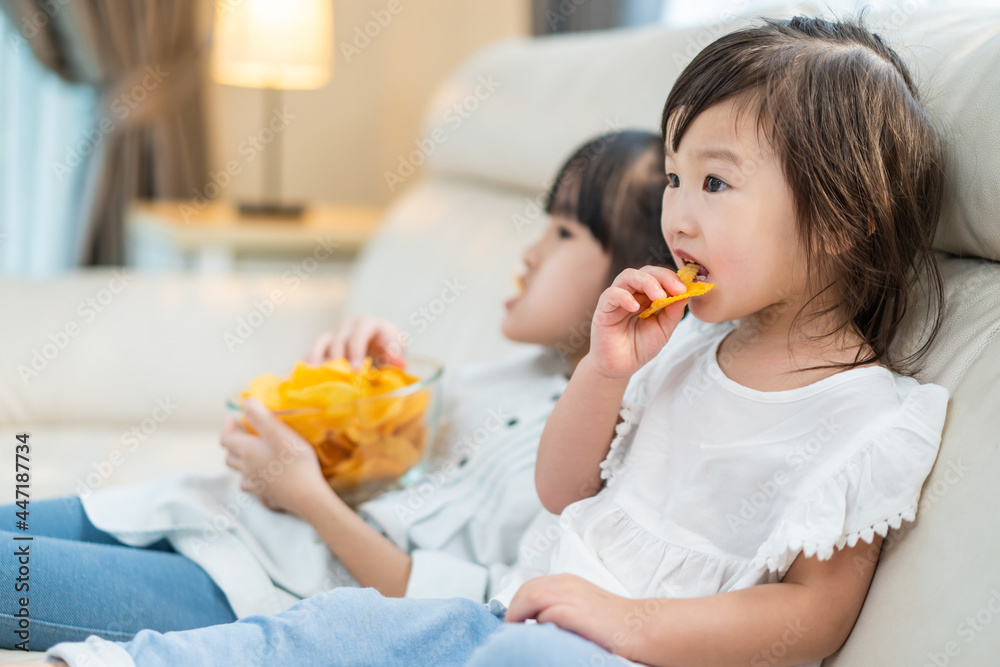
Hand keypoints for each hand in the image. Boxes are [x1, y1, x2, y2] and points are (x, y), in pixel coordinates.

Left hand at [220, 398, 331, 516]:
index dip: (227, 427)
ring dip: (241, 463)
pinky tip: (263, 477)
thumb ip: (260, 414)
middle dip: (233, 444)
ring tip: (252, 455)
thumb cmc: (294, 460)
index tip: (233, 418)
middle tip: (243, 434)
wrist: (306, 494)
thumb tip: (246, 401)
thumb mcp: (278, 432)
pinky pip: (254, 487)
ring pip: (240, 474)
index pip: (225, 439)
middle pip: (230, 457)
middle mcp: (247, 469)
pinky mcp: (268, 495)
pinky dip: (254, 479)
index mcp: (247, 452)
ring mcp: (256, 484)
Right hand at [304, 314, 406, 368]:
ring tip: (314, 373)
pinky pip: (313, 352)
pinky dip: (308, 362)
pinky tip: (305, 375)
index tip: (356, 369)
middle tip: (337, 376)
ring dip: (317, 357)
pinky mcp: (324, 346)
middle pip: (340, 338)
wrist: (381, 347)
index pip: (360, 332)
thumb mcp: (397, 349)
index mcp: (369, 323)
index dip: (357, 350)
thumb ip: (396, 355)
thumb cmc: (389, 348)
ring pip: (322, 342)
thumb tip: (400, 363)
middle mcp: (349, 325)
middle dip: (339, 358)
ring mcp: (335, 334)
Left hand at [504, 574, 655, 661]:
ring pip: (529, 598)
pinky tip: (539, 638)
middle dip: (514, 611)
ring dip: (518, 617)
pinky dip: (537, 626)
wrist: (642, 627)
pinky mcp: (575, 611)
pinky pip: (544, 614)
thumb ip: (561, 607)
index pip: (529, 586)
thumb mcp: (583, 606)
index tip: (514, 622)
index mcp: (566, 581)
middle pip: (525, 590)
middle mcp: (566, 583)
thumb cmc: (615, 624)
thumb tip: (535, 621)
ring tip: (517, 634)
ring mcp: (570, 595)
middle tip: (512, 631)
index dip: (518, 604)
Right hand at [588, 266, 688, 377]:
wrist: (620, 368)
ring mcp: (617, 299)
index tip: (686, 288)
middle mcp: (632, 293)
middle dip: (663, 277)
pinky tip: (635, 307)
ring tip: (659, 296)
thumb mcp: (663, 330)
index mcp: (647, 296)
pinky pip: (611, 294)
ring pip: (628, 276)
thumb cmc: (640, 347)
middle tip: (677, 288)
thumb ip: (673, 312)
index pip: (659, 277)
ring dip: (647, 282)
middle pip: (645, 271)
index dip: (673, 279)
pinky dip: (623, 296)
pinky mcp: (603, 309)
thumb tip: (686, 293)